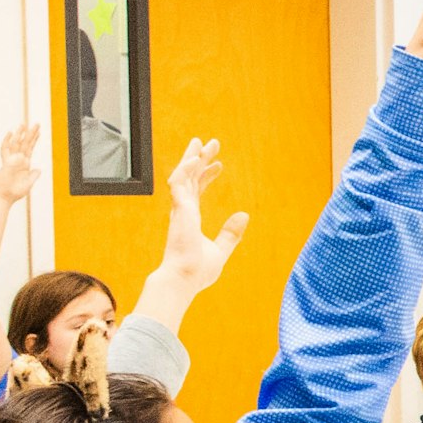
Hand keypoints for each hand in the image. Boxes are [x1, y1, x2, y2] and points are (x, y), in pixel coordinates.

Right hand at [0, 122, 41, 206]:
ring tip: (24, 124)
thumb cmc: (15, 192)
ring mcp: (11, 160)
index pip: (30, 148)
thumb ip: (33, 176)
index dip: (34, 140)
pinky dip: (7, 141)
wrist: (5, 197)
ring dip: (20, 134)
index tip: (39, 131)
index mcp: (25, 164)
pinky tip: (10, 133)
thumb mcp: (29, 184)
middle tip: (36, 123)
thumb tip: (38, 169)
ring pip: (16, 144)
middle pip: (24, 143)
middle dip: (30, 133)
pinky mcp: (6, 163)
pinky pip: (6, 150)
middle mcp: (18, 160)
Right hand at [157, 137, 250, 292]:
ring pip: (182, 175)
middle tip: (208, 143)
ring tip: (201, 143)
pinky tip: (195, 159)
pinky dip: (185, 170)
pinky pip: (178, 183)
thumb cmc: (197, 270)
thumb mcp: (220, 250)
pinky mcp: (179, 210)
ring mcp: (179, 209)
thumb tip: (244, 215)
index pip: (196, 190)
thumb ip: (231, 233)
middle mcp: (183, 211)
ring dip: (190, 158)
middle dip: (197, 159)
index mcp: (190, 218)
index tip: (218, 164)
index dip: (206, 175)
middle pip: (188, 177)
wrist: (184, 280)